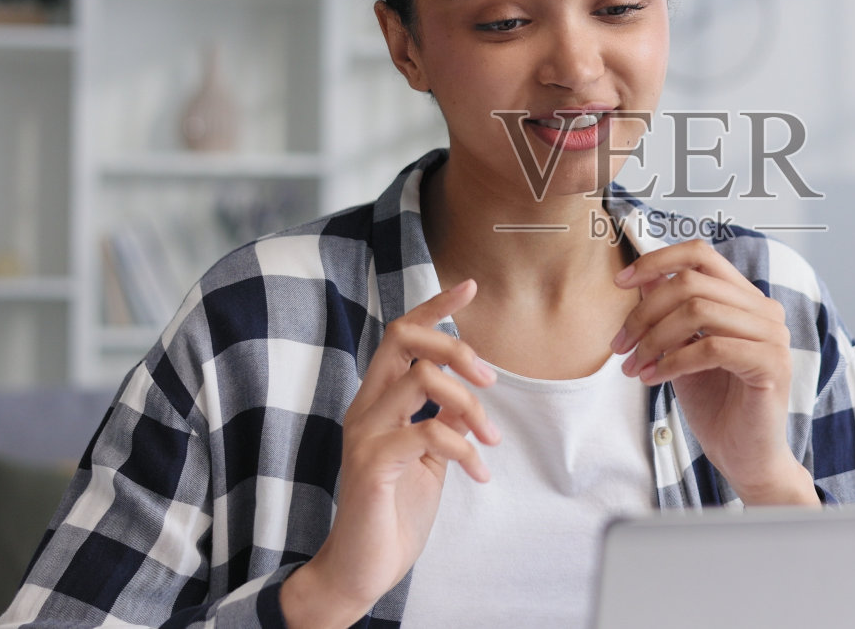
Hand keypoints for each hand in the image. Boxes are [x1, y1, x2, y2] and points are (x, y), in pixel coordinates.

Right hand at [282, 279, 500, 626]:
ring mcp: (365, 434)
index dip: (434, 307)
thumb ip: (441, 419)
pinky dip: (464, 448)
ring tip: (491, 440)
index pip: (401, 336)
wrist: (363, 568)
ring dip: (470, 406)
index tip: (469, 286)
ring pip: (421, 380)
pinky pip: (427, 433)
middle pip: (405, 341)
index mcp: (378, 401)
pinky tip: (479, 473)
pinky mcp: (372, 465)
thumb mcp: (428, 457)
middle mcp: (365, 408)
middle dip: (456, 348)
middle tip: (490, 380)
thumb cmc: (394, 510)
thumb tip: (469, 391)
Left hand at [611, 240, 815, 504]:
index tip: (620, 283)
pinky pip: (711, 347)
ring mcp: (772, 336)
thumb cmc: (716, 405)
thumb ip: (670, 312)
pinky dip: (673, 361)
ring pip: (698, 311)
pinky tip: (654, 378)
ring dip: (654, 339)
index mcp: (745, 300)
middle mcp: (764, 310)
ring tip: (633, 367)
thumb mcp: (681, 350)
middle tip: (620, 345)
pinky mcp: (770, 364)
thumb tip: (642, 276)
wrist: (744, 457)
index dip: (657, 261)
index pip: (701, 255)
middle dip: (644, 313)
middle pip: (691, 283)